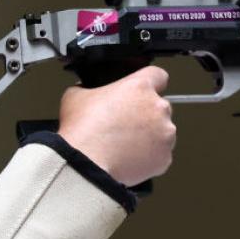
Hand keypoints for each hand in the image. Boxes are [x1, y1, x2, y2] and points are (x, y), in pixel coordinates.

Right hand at [56, 65, 175, 186]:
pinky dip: (148, 156)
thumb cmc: (83, 131)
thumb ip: (87, 89)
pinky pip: (160, 154)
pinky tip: (128, 157)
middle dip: (145, 114)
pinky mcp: (165, 156)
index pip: (158, 75)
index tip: (143, 91)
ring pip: (162, 131)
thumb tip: (86, 92)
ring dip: (149, 135)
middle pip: (159, 106)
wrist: (87, 163)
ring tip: (124, 143)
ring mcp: (164, 133)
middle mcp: (157, 107)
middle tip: (124, 123)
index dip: (149, 82)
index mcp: (139, 87)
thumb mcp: (75, 96)